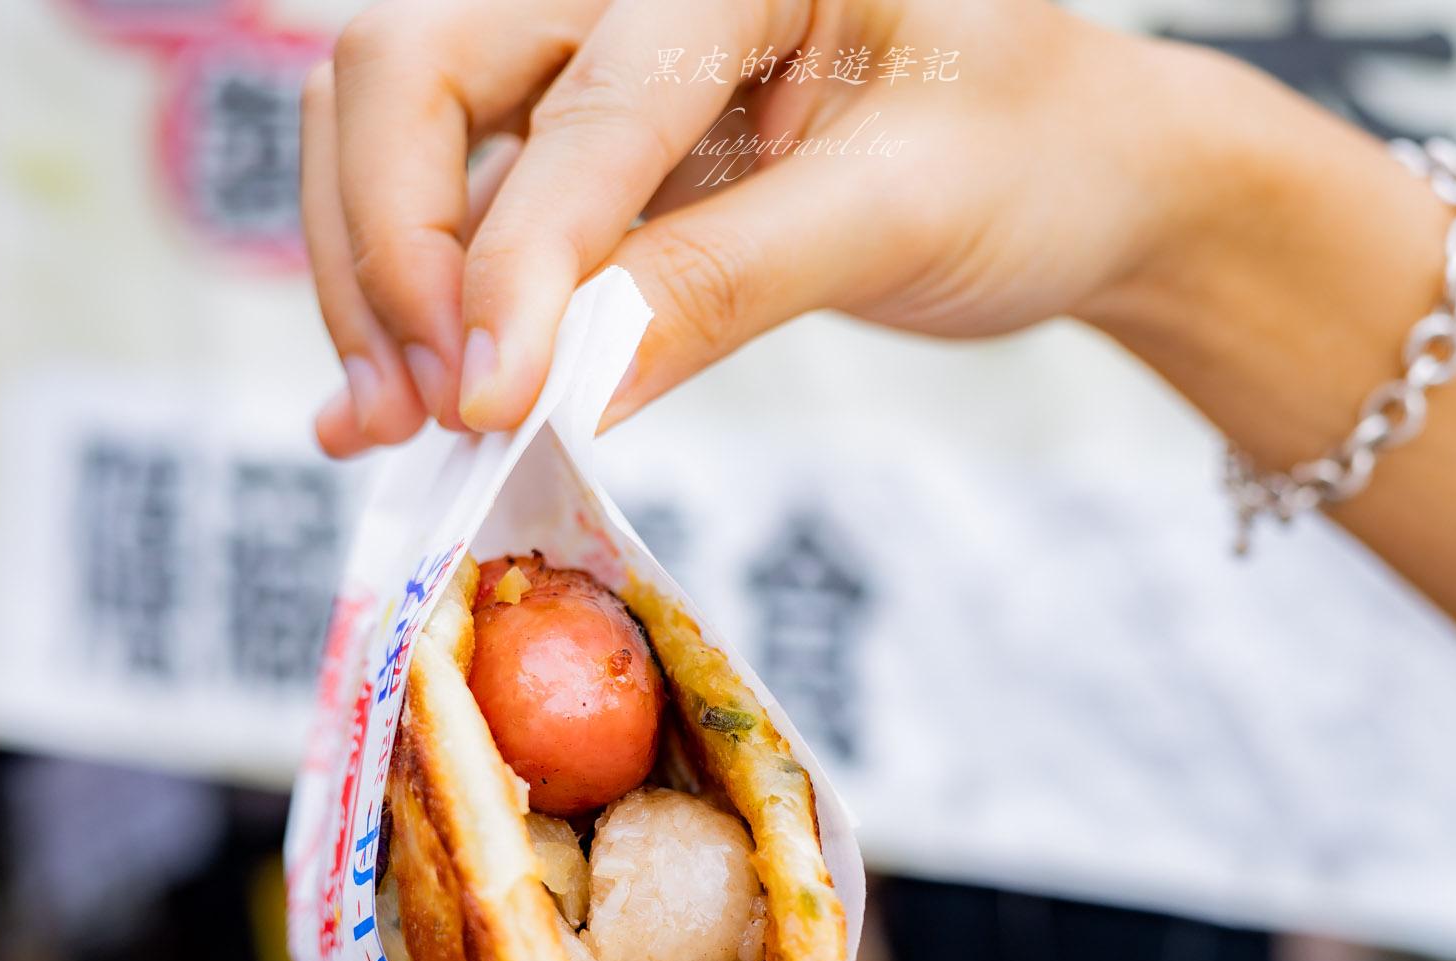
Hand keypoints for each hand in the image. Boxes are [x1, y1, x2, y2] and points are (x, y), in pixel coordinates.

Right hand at [301, 0, 1247, 450]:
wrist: (1079, 169)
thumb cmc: (1032, 156)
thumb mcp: (905, 213)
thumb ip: (729, 281)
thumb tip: (560, 390)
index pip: (587, 98)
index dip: (514, 258)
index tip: (484, 404)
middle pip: (417, 63)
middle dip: (393, 242)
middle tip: (428, 409)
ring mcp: (596, 43)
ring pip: (402, 122)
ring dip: (376, 274)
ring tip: (394, 422)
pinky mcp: (584, 131)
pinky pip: (459, 196)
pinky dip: (416, 295)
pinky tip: (394, 398)